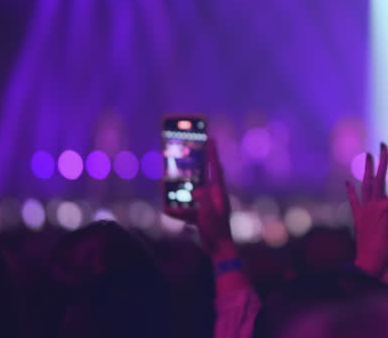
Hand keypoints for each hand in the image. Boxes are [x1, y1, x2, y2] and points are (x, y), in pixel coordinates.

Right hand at [165, 139, 234, 259]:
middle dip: (197, 167)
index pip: (216, 169)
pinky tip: (167, 212)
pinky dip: (179, 212)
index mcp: (219, 193)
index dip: (213, 154)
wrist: (219, 249)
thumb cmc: (216, 230)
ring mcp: (208, 206)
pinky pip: (188, 210)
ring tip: (171, 186)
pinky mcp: (202, 216)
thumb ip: (203, 199)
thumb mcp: (209, 213)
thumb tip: (198, 190)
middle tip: (192, 151)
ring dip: (182, 194)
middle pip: (204, 177)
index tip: (211, 139)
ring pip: (193, 194)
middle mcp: (215, 196)